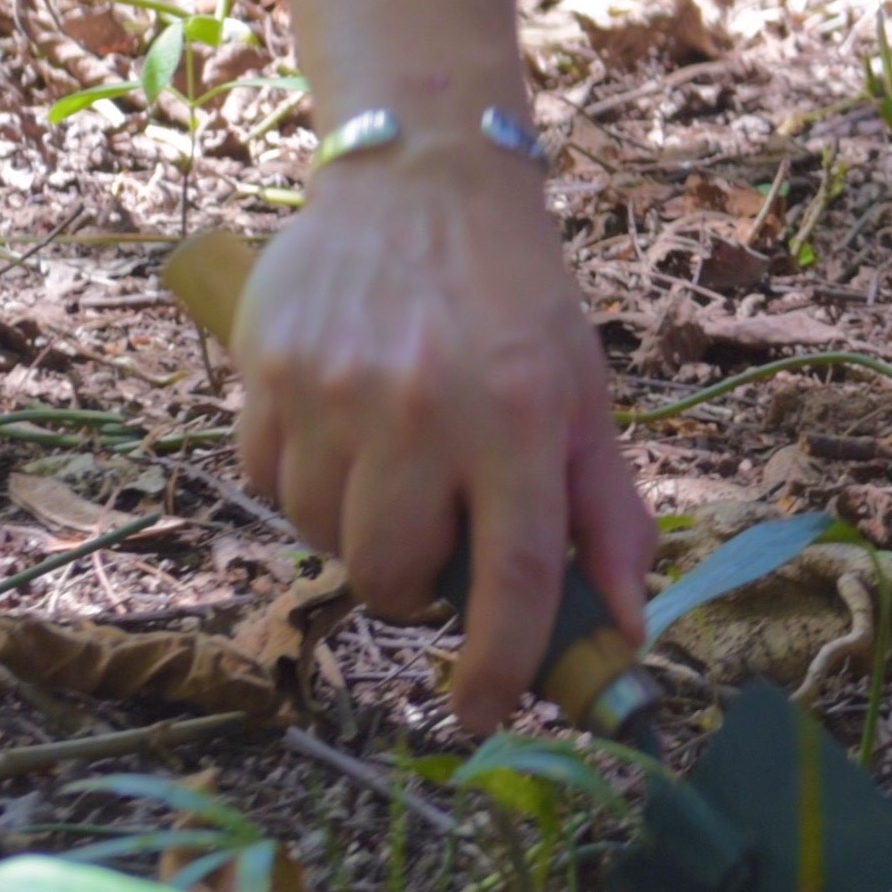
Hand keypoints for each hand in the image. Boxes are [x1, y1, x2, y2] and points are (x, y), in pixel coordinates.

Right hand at [231, 138, 651, 734]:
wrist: (421, 178)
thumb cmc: (515, 299)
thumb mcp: (584, 395)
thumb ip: (606, 516)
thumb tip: (624, 635)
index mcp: (522, 417)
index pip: (513, 584)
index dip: (498, 670)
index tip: (478, 713)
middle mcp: (425, 407)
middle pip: (396, 580)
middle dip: (416, 586)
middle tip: (436, 536)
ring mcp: (336, 390)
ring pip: (324, 540)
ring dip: (358, 531)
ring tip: (392, 465)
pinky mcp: (267, 371)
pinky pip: (269, 486)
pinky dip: (303, 483)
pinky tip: (339, 430)